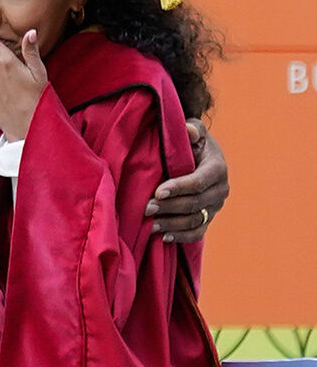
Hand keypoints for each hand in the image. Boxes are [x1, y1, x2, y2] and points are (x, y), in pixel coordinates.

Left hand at [145, 121, 229, 241]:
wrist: (197, 157)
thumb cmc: (190, 142)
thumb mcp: (193, 131)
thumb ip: (192, 129)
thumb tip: (189, 129)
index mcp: (217, 168)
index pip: (198, 182)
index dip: (179, 188)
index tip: (158, 192)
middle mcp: (220, 189)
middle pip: (195, 203)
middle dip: (169, 207)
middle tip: (147, 208)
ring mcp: (215, 207)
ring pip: (194, 220)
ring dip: (172, 224)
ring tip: (150, 225)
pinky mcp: (208, 218)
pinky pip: (197, 232)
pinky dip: (181, 237)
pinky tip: (164, 237)